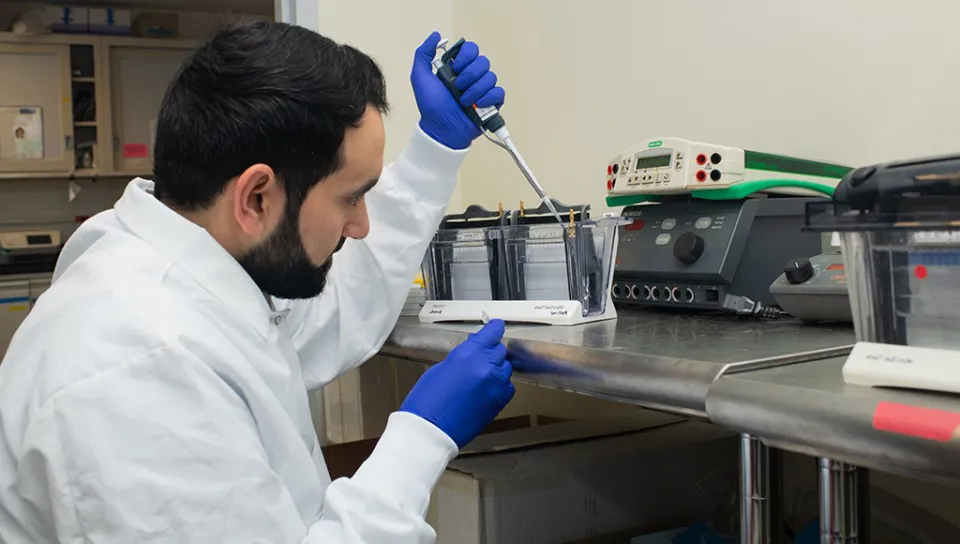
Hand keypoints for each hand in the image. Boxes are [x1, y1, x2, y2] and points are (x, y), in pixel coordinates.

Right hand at [399, 319, 514, 447]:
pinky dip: (500, 386)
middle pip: (500, 350)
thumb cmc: (427, 402)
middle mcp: (486, 366)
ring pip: (506, 368)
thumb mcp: (441, 368)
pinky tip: (486, 390)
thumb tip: (473, 352)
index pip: (492, 333)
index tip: (497, 326)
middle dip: (491, 352)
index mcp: (468, 353)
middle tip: (480, 359)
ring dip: (496, 369)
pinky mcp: (499, 402)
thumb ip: (462, 357)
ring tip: (480, 378)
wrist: (431, 430)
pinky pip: (508, 387)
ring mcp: (495, 385)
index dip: (495, 329)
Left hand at [411, 32, 506, 149]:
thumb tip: (435, 35)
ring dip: (476, 90)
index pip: (471, 49)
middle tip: (458, 87)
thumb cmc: (431, 107)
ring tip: (464, 101)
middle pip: (483, 62)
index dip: (466, 57)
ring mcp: (482, 90)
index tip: (456, 68)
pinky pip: (499, 93)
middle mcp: (471, 76)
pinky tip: (477, 106)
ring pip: (490, 77)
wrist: (441, 130)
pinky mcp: (491, 103)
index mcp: (457, 68)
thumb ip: (423, 54)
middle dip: (470, 75)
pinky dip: (488, 98)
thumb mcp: (420, 78)